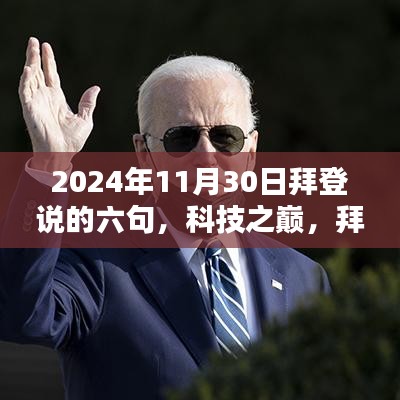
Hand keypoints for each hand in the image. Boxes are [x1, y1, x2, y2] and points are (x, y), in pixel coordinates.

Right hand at [18, 37, 99, 167]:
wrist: (62, 154)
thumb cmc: (72, 141)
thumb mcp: (85, 119)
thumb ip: (88, 103)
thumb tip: (96, 88)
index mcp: (57, 99)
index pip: (51, 75)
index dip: (48, 61)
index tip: (47, 47)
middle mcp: (45, 98)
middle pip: (39, 72)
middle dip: (36, 56)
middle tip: (34, 40)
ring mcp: (36, 102)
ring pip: (30, 78)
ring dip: (30, 62)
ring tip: (31, 48)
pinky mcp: (29, 109)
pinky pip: (25, 92)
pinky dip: (26, 80)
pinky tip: (28, 69)